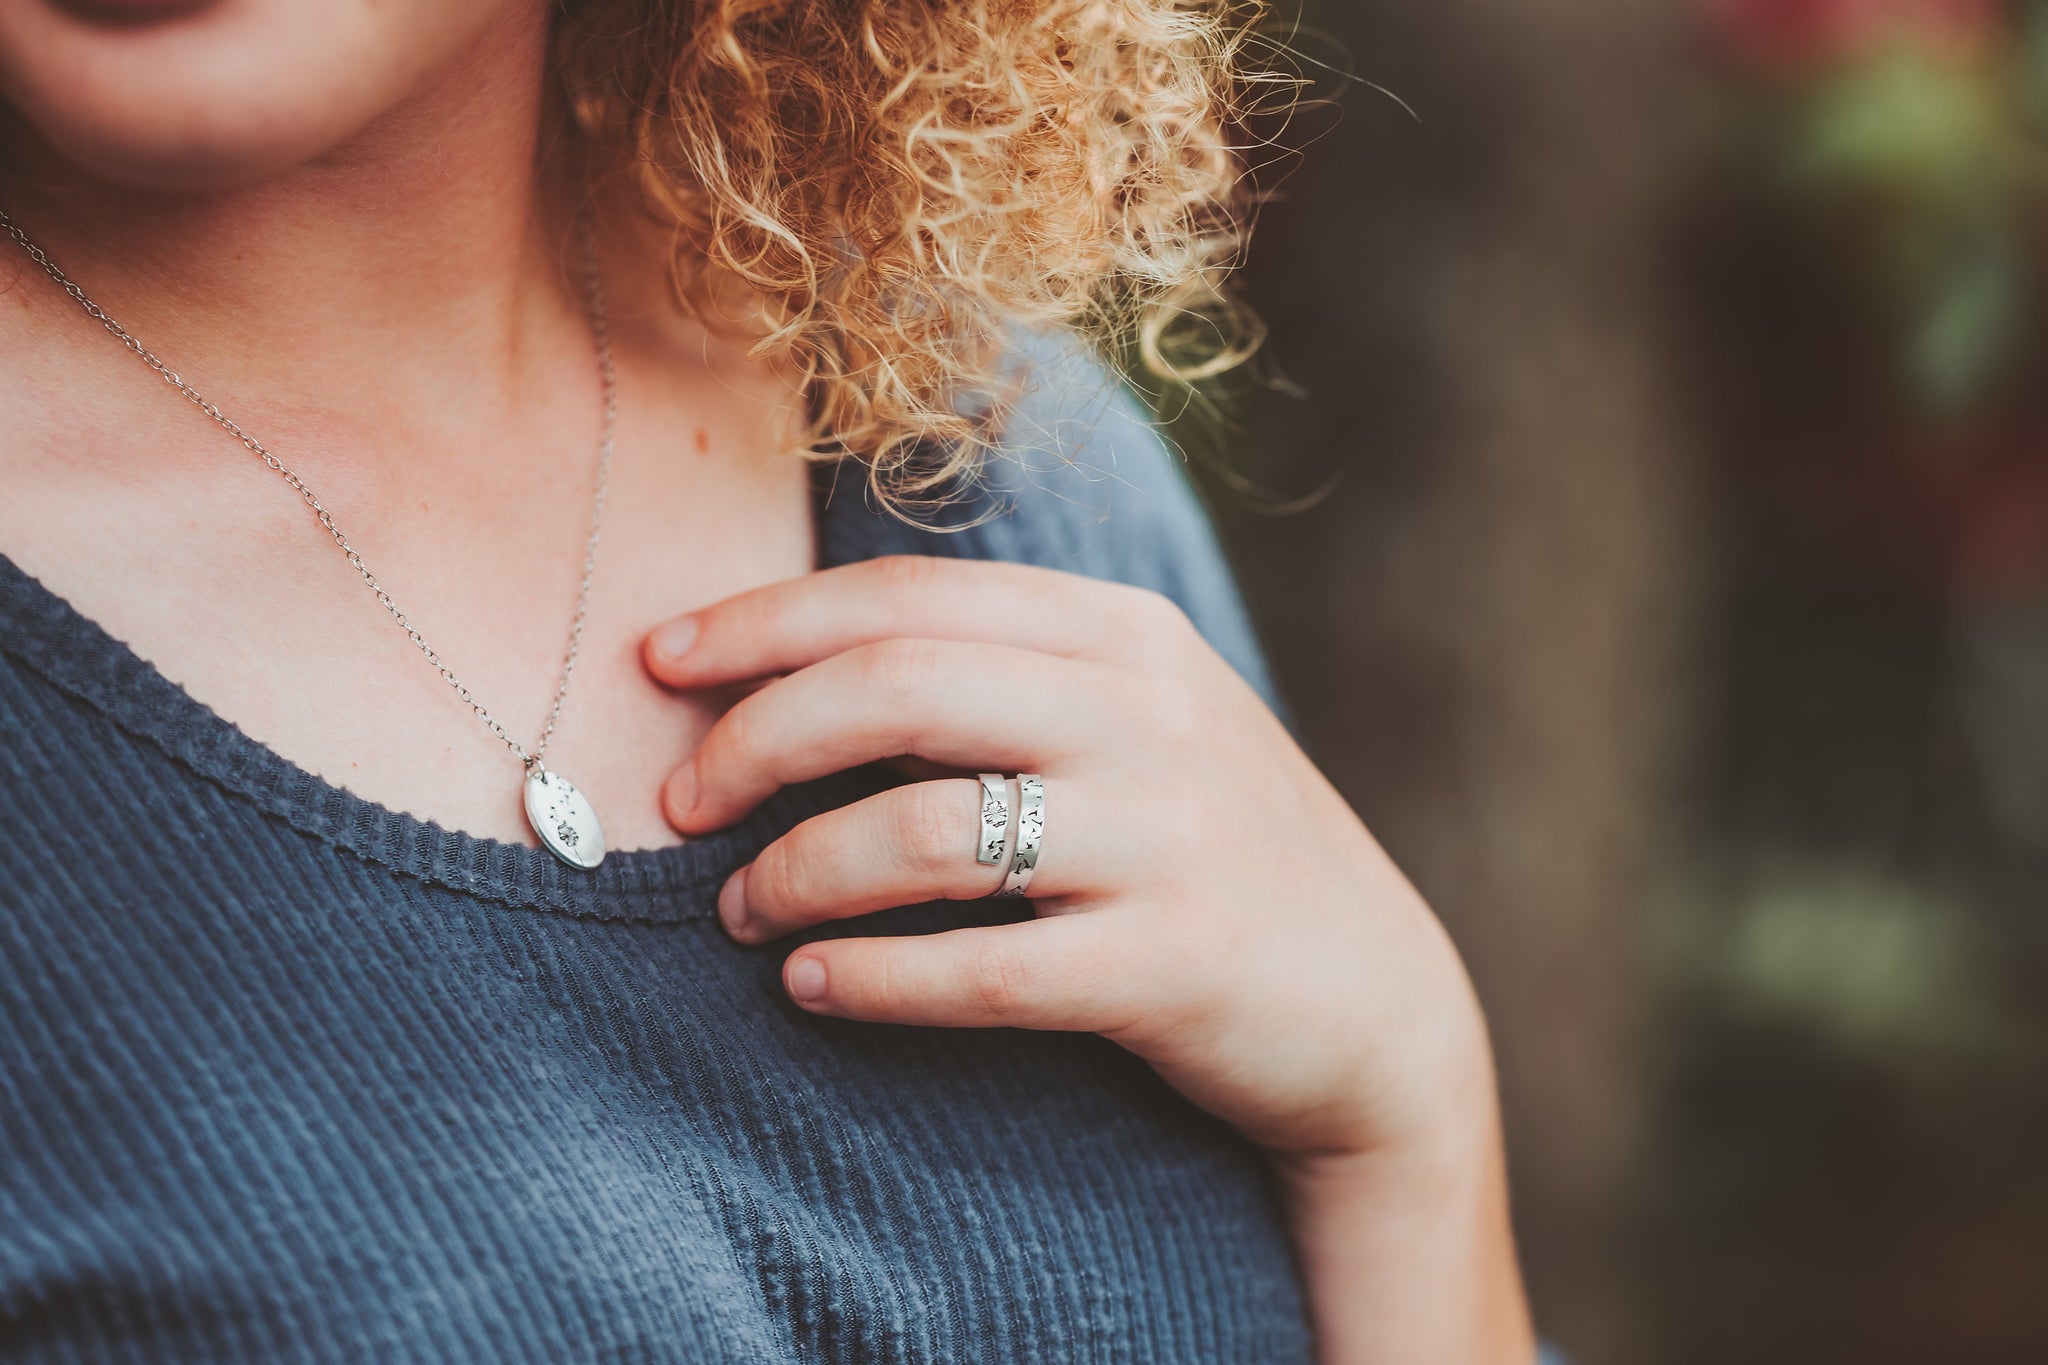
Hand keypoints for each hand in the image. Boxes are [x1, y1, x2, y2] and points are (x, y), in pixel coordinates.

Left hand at [640, 554, 1495, 1165]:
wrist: (1377, 1006)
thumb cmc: (1213, 852)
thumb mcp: (1140, 727)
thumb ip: (1006, 682)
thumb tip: (794, 681)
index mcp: (1125, 635)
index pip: (908, 598)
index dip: (764, 624)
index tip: (660, 664)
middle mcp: (1149, 715)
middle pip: (895, 688)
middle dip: (753, 740)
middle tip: (679, 805)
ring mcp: (1168, 837)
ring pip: (920, 831)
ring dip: (795, 874)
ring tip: (738, 913)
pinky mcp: (1175, 963)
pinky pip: (979, 969)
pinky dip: (870, 979)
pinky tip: (810, 988)